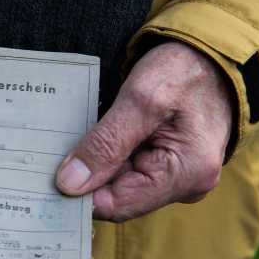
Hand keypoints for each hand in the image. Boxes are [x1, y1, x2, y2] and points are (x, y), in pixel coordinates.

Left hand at [55, 41, 232, 221]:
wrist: (214, 53)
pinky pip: (125, 169)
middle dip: (82, 178)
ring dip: (91, 164)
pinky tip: (84, 140)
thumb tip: (69, 184)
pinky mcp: (165, 164)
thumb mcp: (141, 100)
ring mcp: (174, 176)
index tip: (44, 177)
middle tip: (44, 157)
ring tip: (62, 142)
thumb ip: (105, 143)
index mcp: (184, 176)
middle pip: (115, 196)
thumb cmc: (184, 70)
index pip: (116, 205)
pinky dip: (103, 156)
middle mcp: (183, 186)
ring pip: (116, 183)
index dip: (78, 195)